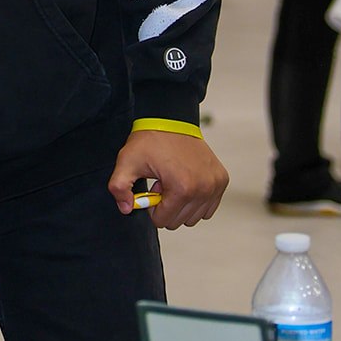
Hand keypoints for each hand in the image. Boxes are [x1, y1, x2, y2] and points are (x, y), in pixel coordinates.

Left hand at [108, 129, 228, 229]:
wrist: (171, 119)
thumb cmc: (149, 141)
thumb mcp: (126, 162)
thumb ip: (119, 188)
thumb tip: (126, 209)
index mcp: (182, 189)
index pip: (163, 220)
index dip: (152, 206)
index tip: (152, 188)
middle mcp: (204, 189)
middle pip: (179, 221)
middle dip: (166, 205)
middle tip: (161, 183)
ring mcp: (215, 185)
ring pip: (194, 217)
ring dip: (181, 203)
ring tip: (173, 180)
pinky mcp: (222, 180)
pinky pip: (208, 207)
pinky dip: (196, 200)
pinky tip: (185, 180)